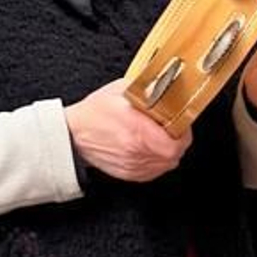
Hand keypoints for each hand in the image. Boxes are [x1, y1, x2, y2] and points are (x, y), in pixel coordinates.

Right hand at [70, 83, 191, 181]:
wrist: (72, 135)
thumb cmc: (93, 113)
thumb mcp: (122, 91)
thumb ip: (147, 88)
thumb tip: (165, 83)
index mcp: (138, 131)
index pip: (176, 143)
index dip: (183, 133)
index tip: (180, 124)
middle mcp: (137, 151)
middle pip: (174, 155)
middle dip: (178, 141)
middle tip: (173, 129)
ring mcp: (133, 165)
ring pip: (166, 165)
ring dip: (168, 152)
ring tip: (161, 138)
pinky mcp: (129, 174)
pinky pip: (154, 171)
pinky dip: (157, 161)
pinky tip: (151, 148)